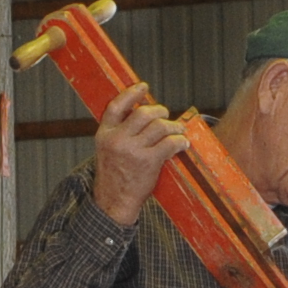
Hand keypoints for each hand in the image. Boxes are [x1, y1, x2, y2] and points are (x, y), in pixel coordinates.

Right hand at [90, 94, 184, 222]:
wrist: (114, 200)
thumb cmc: (114, 174)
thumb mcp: (107, 149)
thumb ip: (119, 131)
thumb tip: (142, 113)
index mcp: (104, 134)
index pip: (117, 106)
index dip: (131, 94)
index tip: (144, 87)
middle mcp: (117, 139)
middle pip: (143, 114)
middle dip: (159, 111)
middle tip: (166, 114)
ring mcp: (133, 150)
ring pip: (159, 127)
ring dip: (173, 126)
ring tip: (179, 130)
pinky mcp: (148, 161)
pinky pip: (169, 144)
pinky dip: (180, 141)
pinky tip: (183, 143)